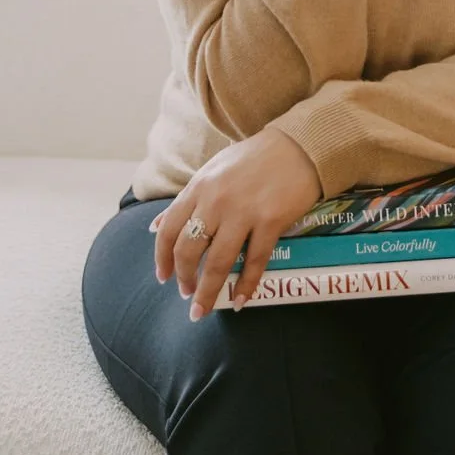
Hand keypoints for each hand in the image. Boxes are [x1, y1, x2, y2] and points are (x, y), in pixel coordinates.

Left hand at [150, 128, 323, 317]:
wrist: (298, 145)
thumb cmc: (254, 158)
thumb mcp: (213, 170)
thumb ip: (186, 199)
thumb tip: (156, 226)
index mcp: (199, 186)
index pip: (169, 229)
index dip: (162, 258)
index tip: (163, 277)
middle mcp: (216, 201)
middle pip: (189, 250)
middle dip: (184, 279)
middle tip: (186, 294)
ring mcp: (243, 212)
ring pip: (219, 262)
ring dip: (208, 292)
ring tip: (202, 309)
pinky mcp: (270, 221)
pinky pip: (254, 261)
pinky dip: (246, 286)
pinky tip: (239, 301)